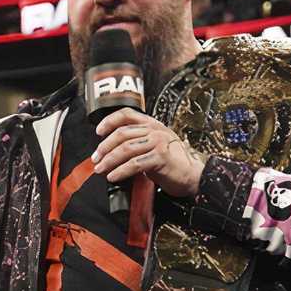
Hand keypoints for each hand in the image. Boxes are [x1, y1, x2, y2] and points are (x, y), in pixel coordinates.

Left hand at [92, 108, 207, 197]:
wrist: (194, 175)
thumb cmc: (173, 163)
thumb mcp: (154, 146)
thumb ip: (137, 143)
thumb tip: (111, 151)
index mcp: (152, 124)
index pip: (127, 114)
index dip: (109, 121)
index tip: (98, 131)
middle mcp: (155, 130)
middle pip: (122, 134)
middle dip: (104, 147)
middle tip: (96, 158)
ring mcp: (159, 143)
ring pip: (125, 149)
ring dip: (109, 160)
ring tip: (101, 169)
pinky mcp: (160, 158)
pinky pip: (134, 163)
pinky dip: (120, 171)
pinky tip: (114, 176)